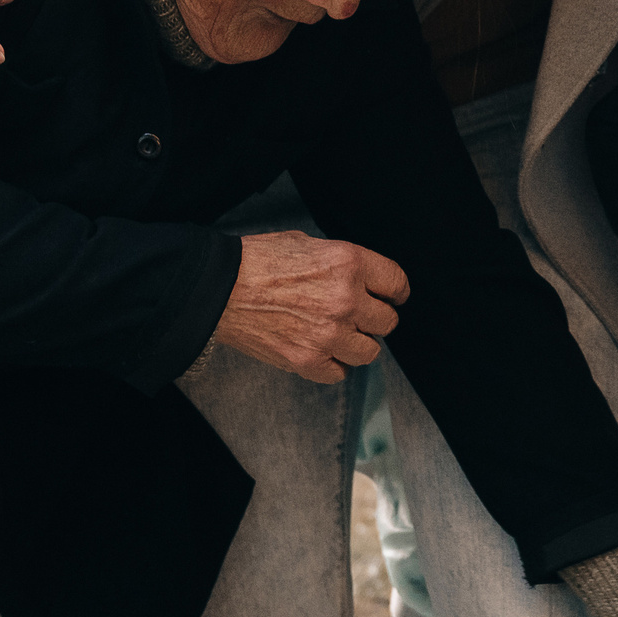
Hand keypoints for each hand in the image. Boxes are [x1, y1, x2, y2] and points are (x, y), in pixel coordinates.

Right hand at [214, 231, 409, 381]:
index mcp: (350, 264)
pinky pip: (339, 373)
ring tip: (340, 336)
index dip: (395, 292)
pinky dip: (333, 365)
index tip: (392, 298)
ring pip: (369, 352)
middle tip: (360, 317)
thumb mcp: (309, 243)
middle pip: (387, 323)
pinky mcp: (308, 360)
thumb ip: (341, 263)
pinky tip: (321, 351)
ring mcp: (329, 334)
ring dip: (357, 344)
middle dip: (375, 319)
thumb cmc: (259, 260)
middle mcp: (346, 300)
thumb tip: (359, 278)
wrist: (220, 288)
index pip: (397, 284)